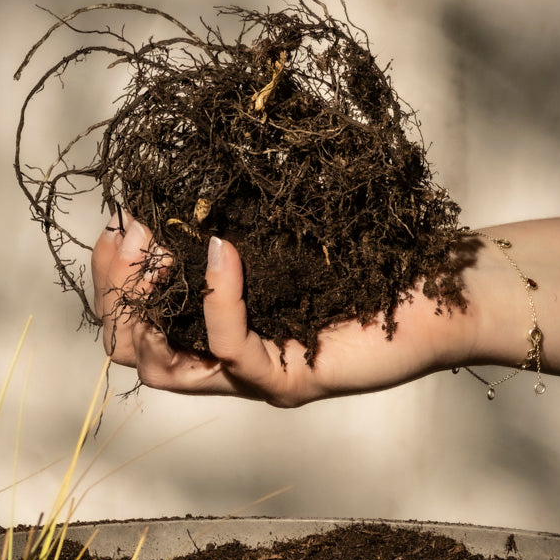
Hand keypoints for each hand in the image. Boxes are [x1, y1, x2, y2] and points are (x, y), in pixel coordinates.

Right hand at [91, 214, 475, 406]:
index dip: (114, 281)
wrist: (445, 292)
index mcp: (220, 329)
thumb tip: (185, 178)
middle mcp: (229, 363)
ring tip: (160, 246)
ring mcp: (257, 379)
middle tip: (134, 236)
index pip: (137, 326)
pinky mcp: (290, 381)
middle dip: (117, 292)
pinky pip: (231, 349)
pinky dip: (216, 297)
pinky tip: (221, 248)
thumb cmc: (372, 257)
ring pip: (166, 369)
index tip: (120, 224)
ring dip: (148, 304)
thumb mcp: (285, 234)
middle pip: (135, 355)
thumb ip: (234, 222)